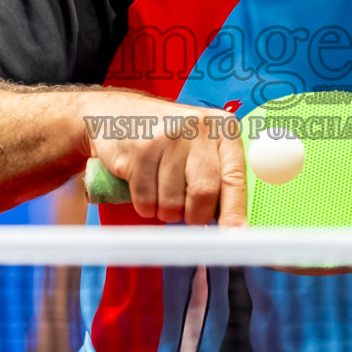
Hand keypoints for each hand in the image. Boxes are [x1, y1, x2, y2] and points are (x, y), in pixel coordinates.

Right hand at [78, 92, 247, 225]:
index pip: (234, 178)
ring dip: (166, 211)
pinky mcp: (140, 149)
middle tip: (187, 213)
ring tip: (161, 192)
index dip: (234, 212)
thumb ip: (218, 178)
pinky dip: (145, 205)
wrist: (116, 113)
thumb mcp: (200, 147)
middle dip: (194, 215)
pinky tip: (144, 186)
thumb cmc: (166, 138)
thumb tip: (231, 227)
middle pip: (204, 192)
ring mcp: (168, 136)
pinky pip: (146, 199)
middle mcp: (198, 128)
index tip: (234, 237)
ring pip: (173, 201)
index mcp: (222, 129)